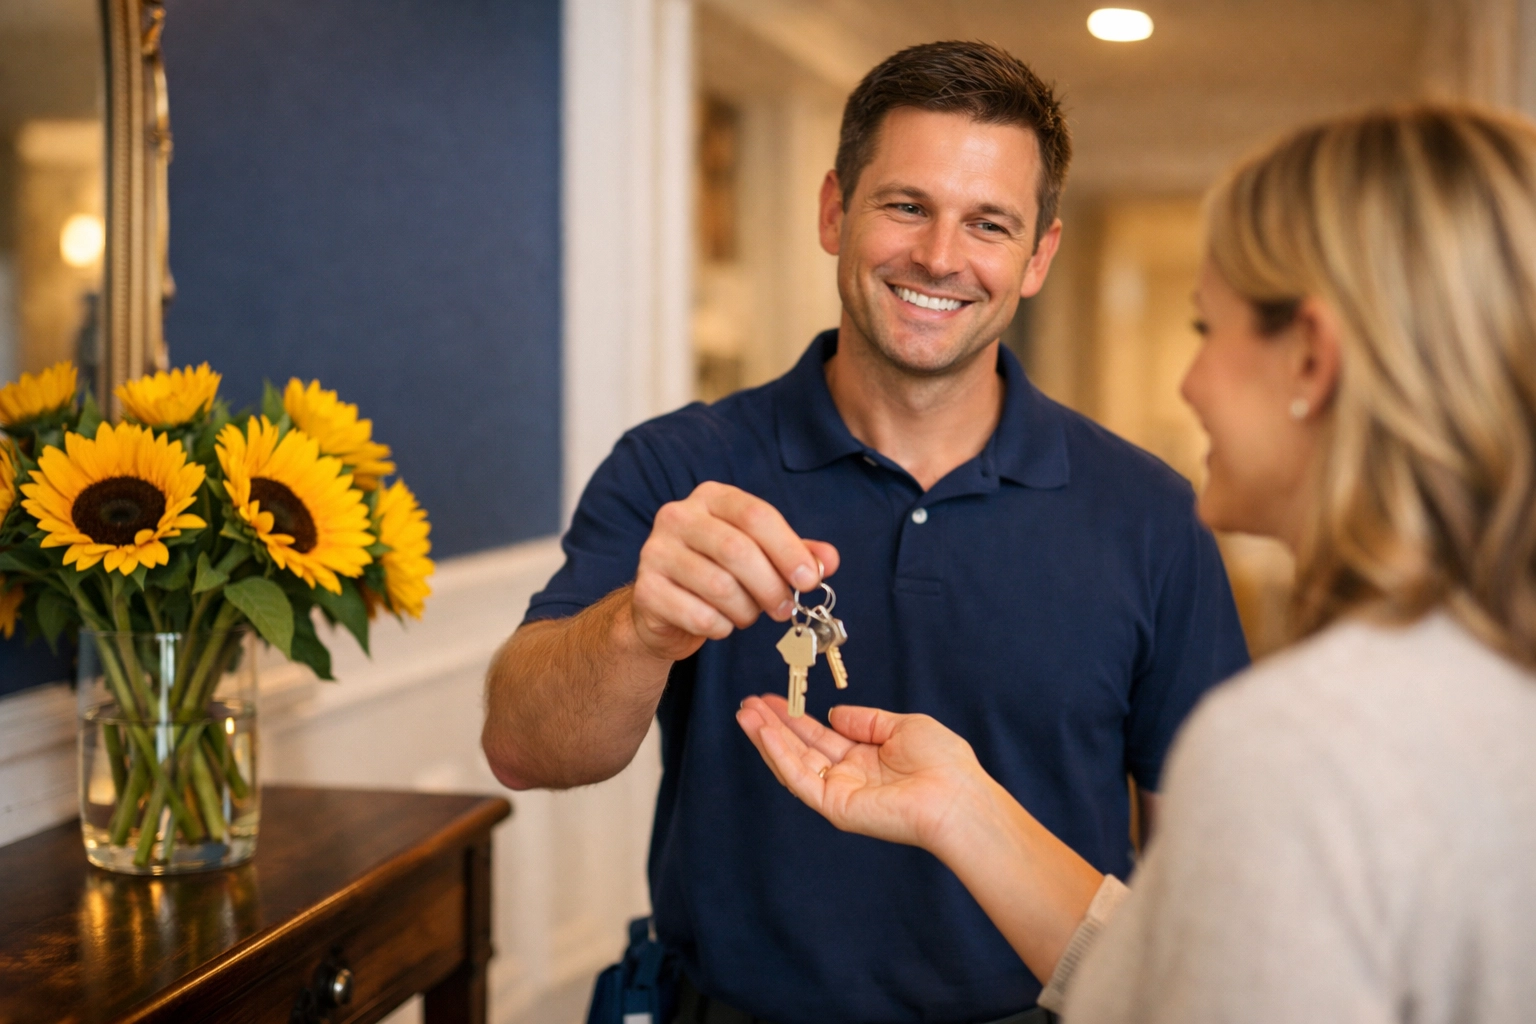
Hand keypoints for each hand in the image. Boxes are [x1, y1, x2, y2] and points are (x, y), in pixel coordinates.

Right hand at [631, 482, 839, 661]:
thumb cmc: (721, 573)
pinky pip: (699, 615)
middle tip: (785, 609)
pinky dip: (721, 627)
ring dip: (746, 610)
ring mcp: (655, 551)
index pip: (755, 514)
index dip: (788, 549)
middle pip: (737, 550)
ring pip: (719, 586)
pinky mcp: (646, 590)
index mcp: (712, 497)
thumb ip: (797, 555)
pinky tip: (720, 623)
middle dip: (771, 586)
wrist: (666, 607)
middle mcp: (678, 516)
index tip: (810, 580)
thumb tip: (828, 561)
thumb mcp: (763, 557)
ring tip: (748, 614)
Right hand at [736, 694, 989, 851]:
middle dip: (773, 725)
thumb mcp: (903, 726)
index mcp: (865, 758)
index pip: (820, 736)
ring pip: (793, 763)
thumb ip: (866, 720)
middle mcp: (848, 776)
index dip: (795, 717)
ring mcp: (839, 793)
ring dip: (767, 738)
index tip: (772, 698)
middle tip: (747, 704)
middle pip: (800, 748)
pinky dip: (779, 755)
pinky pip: (799, 779)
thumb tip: (834, 713)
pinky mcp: (835, 807)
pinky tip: (764, 732)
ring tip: (745, 713)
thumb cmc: (943, 763)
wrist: (957, 796)